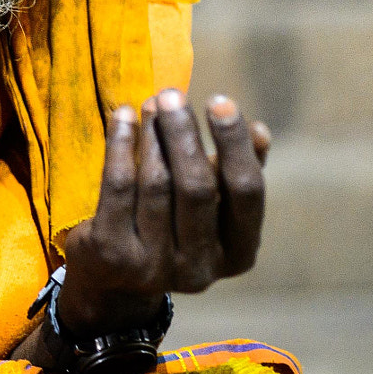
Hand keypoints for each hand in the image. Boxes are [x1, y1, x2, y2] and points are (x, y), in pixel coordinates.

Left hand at [55, 91, 271, 333]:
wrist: (113, 280)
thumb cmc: (174, 227)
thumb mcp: (212, 207)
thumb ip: (235, 171)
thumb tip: (260, 132)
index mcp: (237, 255)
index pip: (246, 192)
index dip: (235, 144)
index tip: (220, 101)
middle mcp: (200, 268)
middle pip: (197, 186)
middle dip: (185, 134)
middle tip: (172, 93)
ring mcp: (154, 267)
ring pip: (156, 184)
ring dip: (151, 135)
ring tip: (149, 103)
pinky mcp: (112, 255)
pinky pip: (118, 187)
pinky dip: (120, 145)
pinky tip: (121, 117)